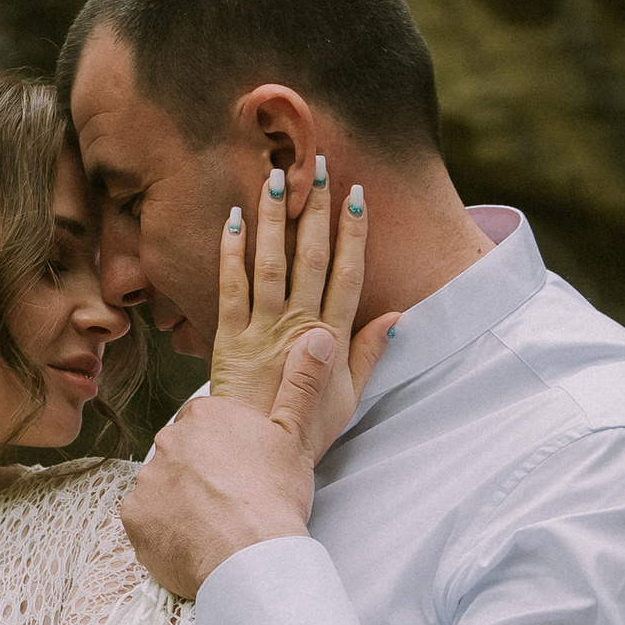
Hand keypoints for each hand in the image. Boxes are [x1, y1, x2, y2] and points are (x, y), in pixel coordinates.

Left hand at [123, 376, 328, 603]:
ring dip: (180, 501)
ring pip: (162, 485)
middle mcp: (169, 440)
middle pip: (180, 454)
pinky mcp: (133, 514)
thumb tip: (317, 338)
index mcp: (206, 416)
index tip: (242, 473)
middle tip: (229, 500)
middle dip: (199, 473)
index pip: (205, 426)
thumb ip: (302, 385)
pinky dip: (162, 529)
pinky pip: (145, 518)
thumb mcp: (296, 437)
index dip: (225, 451)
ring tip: (213, 525)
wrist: (251, 556)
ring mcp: (147, 477)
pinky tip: (191, 540)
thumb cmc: (276, 497)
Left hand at [210, 158, 391, 462]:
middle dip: (315, 209)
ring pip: (272, 264)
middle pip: (312, 258)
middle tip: (318, 166)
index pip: (348, 274)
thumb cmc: (306, 429)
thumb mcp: (350, 396)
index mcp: (332, 336)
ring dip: (275, 218)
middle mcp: (299, 326)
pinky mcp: (229, 340)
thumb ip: (370, 352)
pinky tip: (234, 219)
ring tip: (276, 177)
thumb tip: (396, 316)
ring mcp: (263, 331)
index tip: (358, 196)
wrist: (259, 459)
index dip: (354, 234)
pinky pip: (230, 289)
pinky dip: (232, 253)